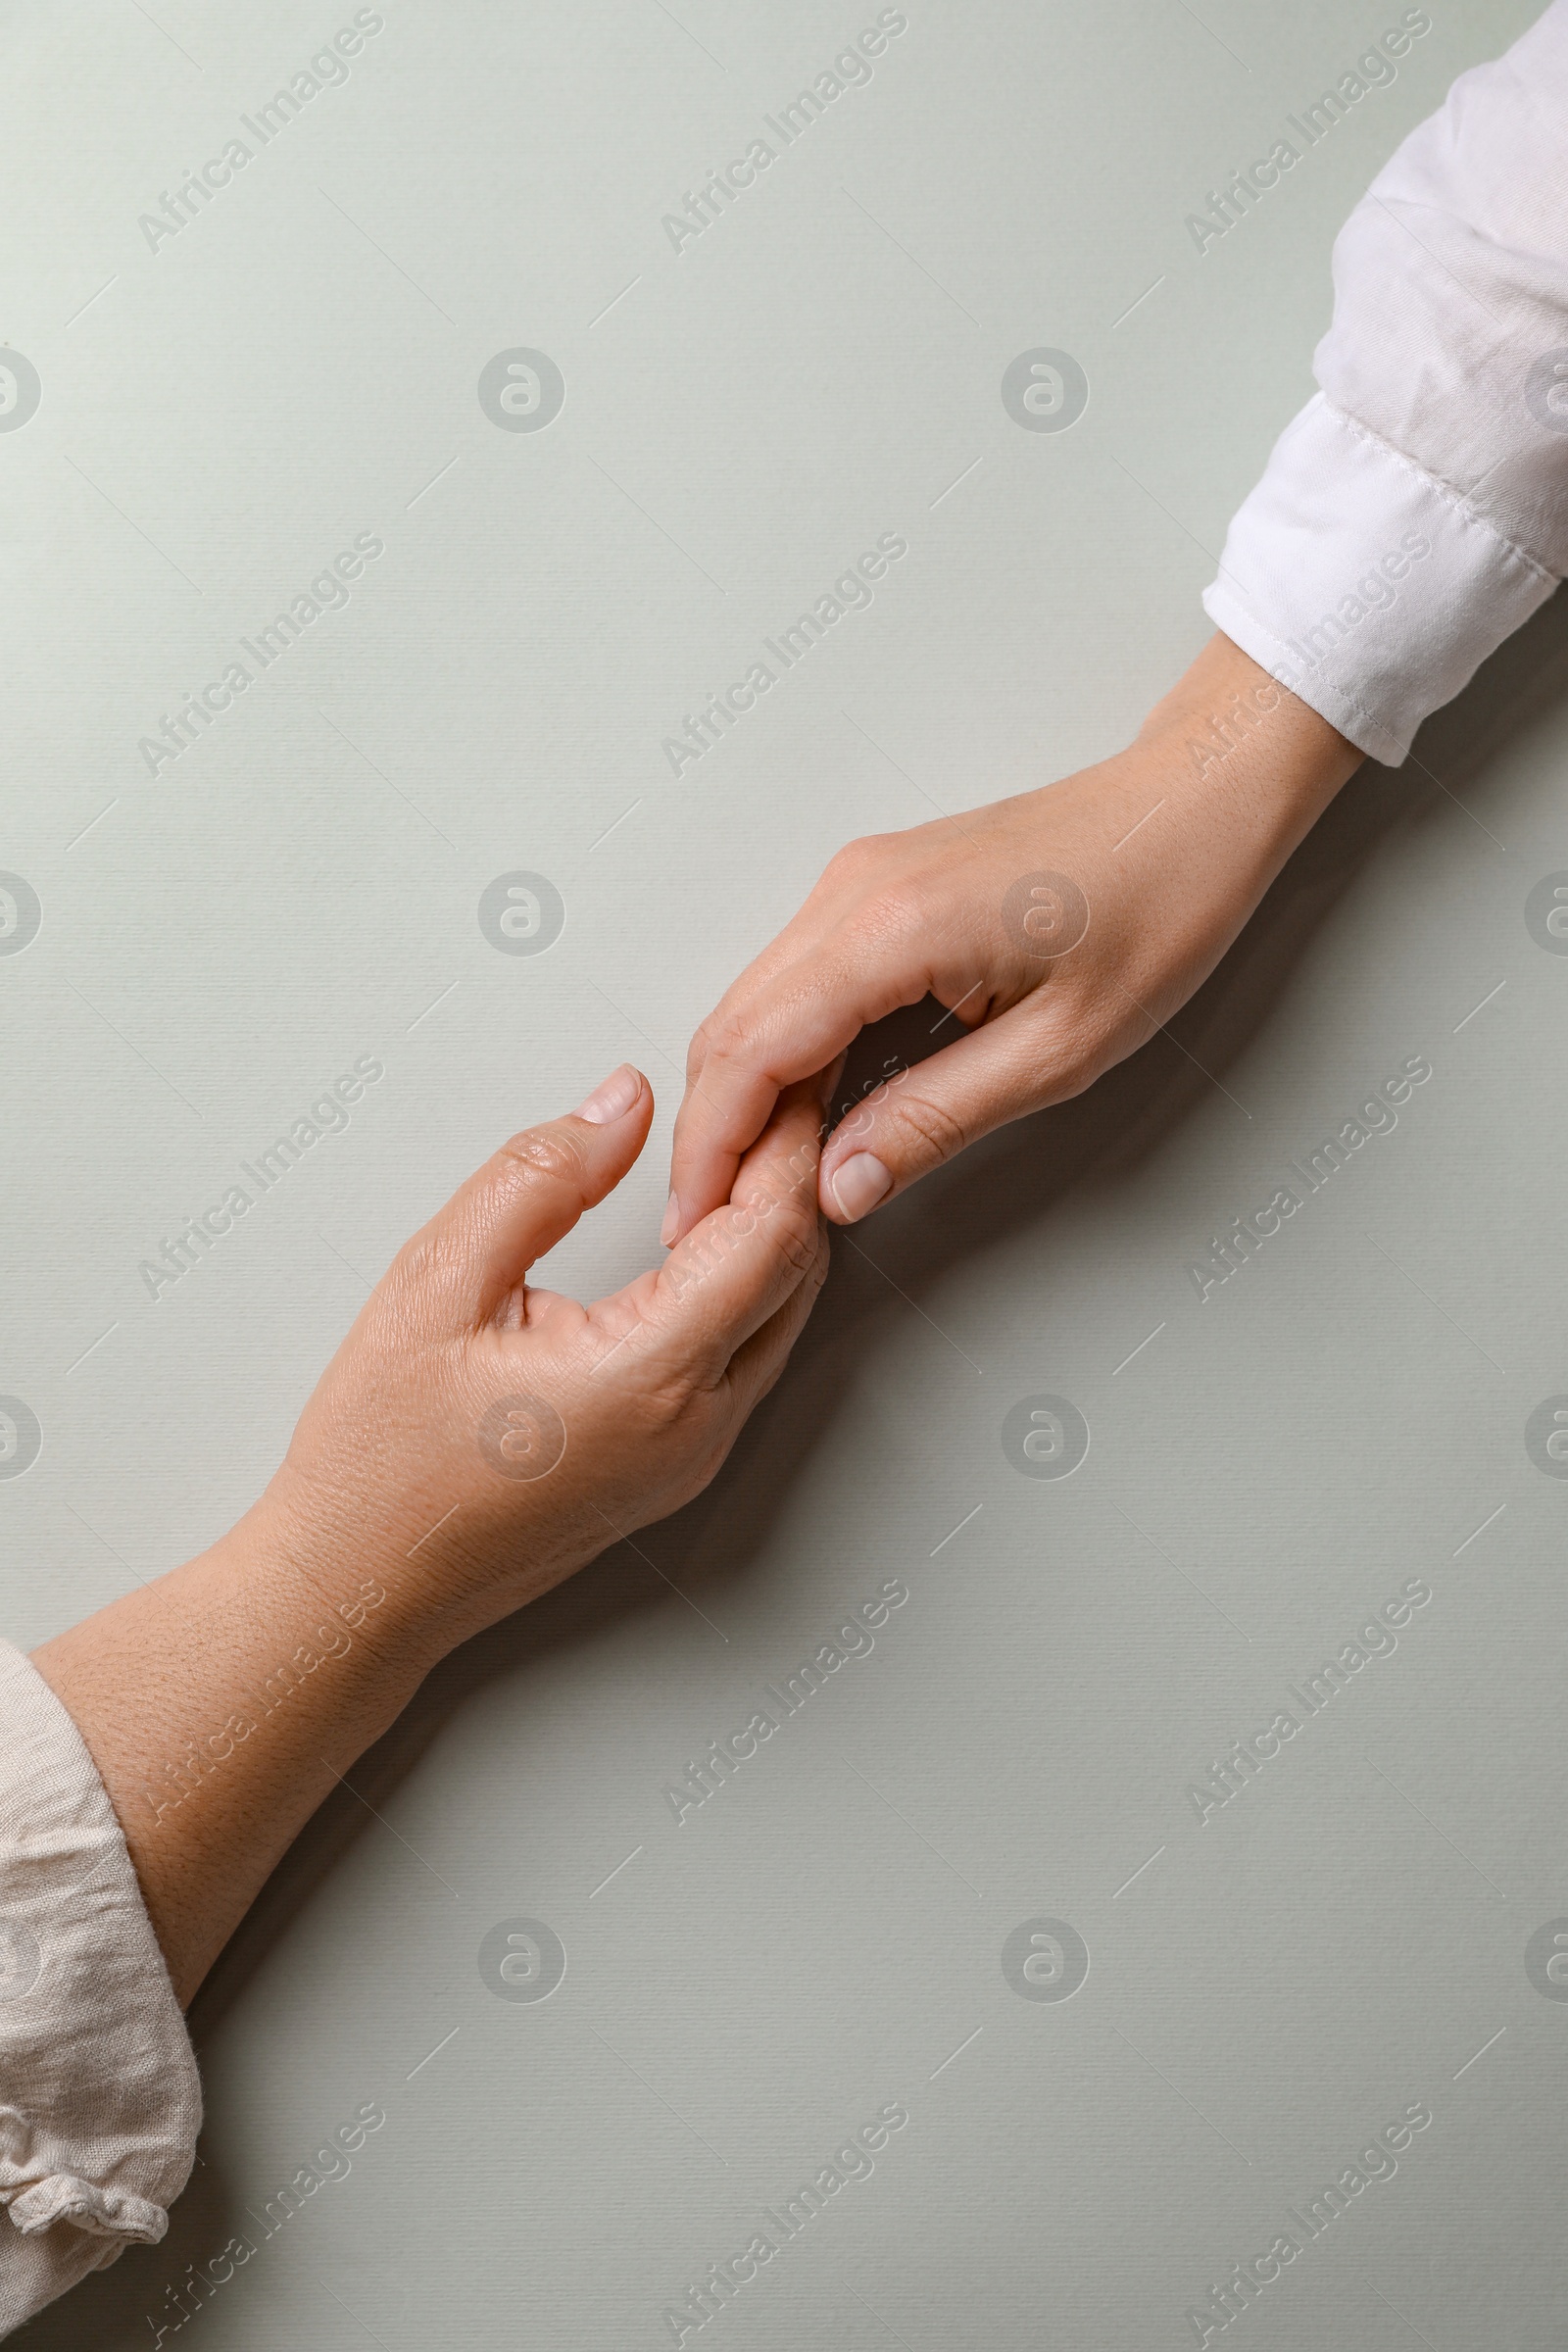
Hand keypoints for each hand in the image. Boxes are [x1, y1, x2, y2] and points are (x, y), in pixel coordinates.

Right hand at [269, 1061, 827, 1647]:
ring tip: (737, 1146)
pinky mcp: (677, 1469)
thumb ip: (541, 1178)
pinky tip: (702, 1235)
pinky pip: (747, 1355)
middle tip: (767, 1090)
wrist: (357, 1590)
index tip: (778, 1074)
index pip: (769, 1232)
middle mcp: (695, 1427)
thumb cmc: (377, 1463)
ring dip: (772, 1227)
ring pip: (783, 1315)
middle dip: (792, 1171)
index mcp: (648, 1379)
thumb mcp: (436, 1283)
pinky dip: (745, 1281)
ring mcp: (694, 1458)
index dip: (784, 1139)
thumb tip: (625, 1103)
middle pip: (796, 1271)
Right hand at [666, 634, 1360, 1235]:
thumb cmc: (1158, 904)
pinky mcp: (873, 887)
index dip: (709, 1152)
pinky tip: (811, 1115)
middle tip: (722, 1226)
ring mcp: (856, 881)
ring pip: (752, 1005)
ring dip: (742, 1099)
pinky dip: (781, 1056)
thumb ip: (937, 1120)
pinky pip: (793, 981)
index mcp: (892, 928)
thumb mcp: (1060, 1050)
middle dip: (710, 1136)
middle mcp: (852, 891)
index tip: (701, 1226)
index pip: (749, 1054)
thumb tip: (840, 1186)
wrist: (1192, 801)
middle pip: (730, 1029)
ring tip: (766, 1187)